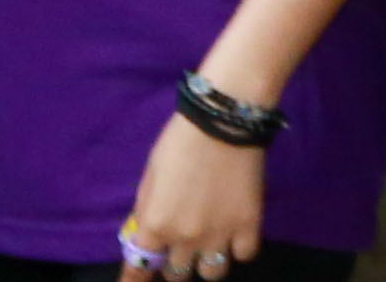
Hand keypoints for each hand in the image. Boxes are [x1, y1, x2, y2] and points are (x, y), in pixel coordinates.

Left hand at [127, 113, 268, 278]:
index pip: (138, 270)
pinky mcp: (249, 224)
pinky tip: (237, 234)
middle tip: (181, 249)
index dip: (136, 281)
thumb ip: (145, 213)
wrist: (224, 120)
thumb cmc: (179, 143)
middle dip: (175, 264)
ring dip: (207, 262)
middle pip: (177, 275)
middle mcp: (184, 238)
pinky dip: (239, 248)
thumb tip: (145, 236)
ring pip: (212, 274)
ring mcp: (219, 234)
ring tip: (211, 246)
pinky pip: (245, 254)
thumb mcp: (149, 178)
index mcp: (154, 226)